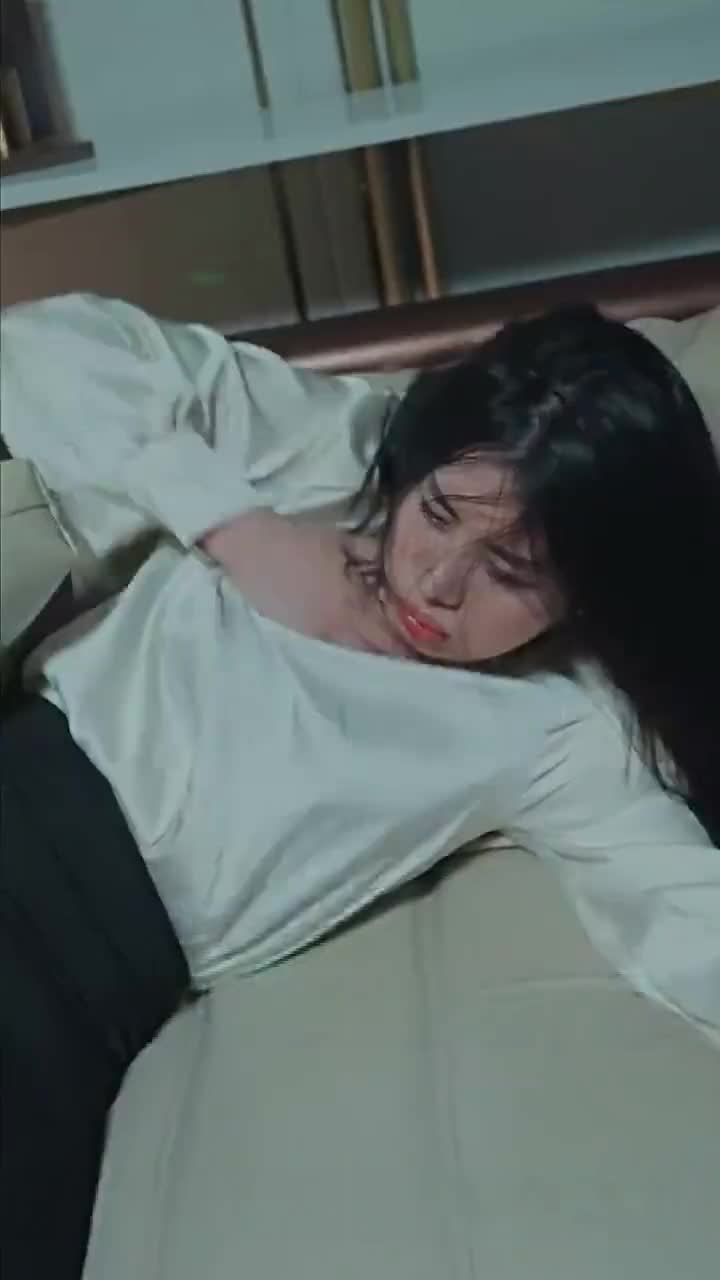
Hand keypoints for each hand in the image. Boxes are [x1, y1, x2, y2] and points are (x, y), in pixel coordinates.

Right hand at [199, 510, 409, 656]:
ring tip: (391, 660)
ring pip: (354, 659)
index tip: (430, 649)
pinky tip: (358, 653)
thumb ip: (375, 559)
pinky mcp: (298, 641)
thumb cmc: (297, 541)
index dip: (411, 646)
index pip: (389, 638)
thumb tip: (402, 574)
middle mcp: (336, 631)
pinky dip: (349, 655)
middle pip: (374, 656)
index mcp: (350, 606)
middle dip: (395, 657)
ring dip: (372, 659)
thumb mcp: (343, 542)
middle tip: (416, 658)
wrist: (247, 547)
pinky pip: (333, 655)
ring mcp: (315, 640)